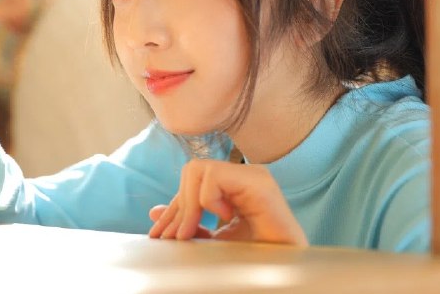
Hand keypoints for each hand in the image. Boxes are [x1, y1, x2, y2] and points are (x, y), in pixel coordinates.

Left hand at [148, 160, 307, 244]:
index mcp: (234, 184)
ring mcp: (253, 174)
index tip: (159, 234)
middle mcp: (243, 174)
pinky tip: (227, 218)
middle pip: (190, 171)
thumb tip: (155, 213)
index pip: (191, 183)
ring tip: (197, 230)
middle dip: (178, 206)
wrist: (284, 269)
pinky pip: (214, 178)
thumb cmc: (257, 256)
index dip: (173, 208)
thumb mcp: (214, 238)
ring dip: (191, 204)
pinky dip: (209, 200)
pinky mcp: (259, 182)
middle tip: (176, 237)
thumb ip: (189, 223)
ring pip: (198, 169)